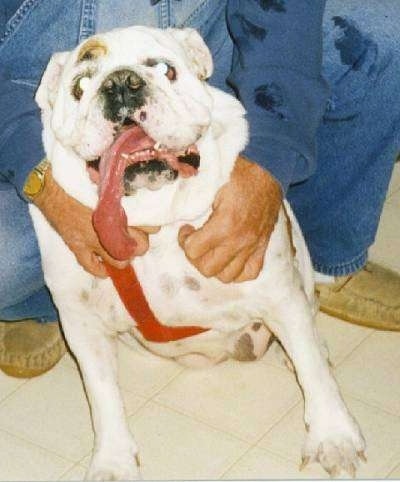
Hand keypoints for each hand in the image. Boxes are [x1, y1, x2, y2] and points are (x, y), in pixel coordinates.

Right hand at [34, 167, 157, 277]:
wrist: (52, 187)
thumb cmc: (80, 182)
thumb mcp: (108, 186)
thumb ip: (124, 197)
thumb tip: (139, 201)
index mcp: (120, 212)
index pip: (149, 227)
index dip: (151, 228)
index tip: (149, 227)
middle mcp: (110, 229)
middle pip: (138, 248)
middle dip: (138, 245)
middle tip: (134, 241)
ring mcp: (93, 241)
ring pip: (119, 261)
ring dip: (122, 258)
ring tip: (120, 252)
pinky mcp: (77, 247)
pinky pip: (91, 265)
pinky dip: (99, 270)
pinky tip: (104, 269)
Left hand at [178, 156, 281, 282]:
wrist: (268, 170)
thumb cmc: (238, 175)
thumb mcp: (212, 187)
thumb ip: (198, 208)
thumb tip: (183, 218)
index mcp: (224, 225)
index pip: (193, 250)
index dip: (184, 240)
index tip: (187, 229)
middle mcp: (239, 241)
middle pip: (207, 269)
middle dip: (196, 256)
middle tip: (196, 241)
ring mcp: (253, 247)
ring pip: (227, 276)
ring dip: (215, 266)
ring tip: (211, 250)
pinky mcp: (263, 247)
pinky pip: (250, 273)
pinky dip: (238, 271)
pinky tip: (229, 259)